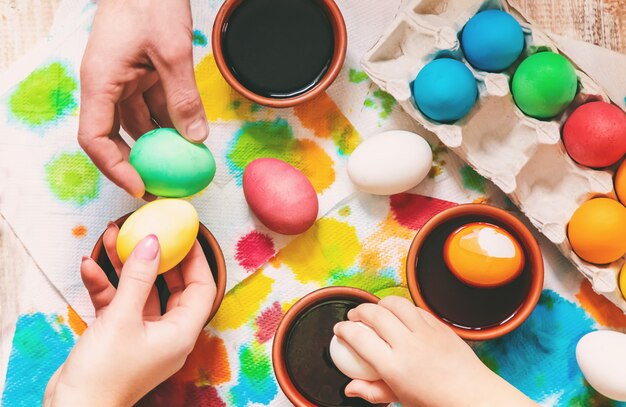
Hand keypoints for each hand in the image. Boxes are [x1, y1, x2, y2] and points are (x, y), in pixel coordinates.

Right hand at [43, 224, 215, 406]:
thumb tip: (152, 243)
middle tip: (149, 233)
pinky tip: (89, 267)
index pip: (202, 288)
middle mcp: (167, 334)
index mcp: (181, 333)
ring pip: (141, 292)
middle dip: (157, 258)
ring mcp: (143, 335)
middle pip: (172, 287)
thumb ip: (138, 277)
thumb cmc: (104, 375)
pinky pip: (120, 304)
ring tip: (111, 239)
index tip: (187, 235)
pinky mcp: (120, 337)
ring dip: (126, 267)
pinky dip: (106, 287)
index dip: (196, 260)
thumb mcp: (122, 318)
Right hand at [78, 0, 208, 197]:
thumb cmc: (150, 3)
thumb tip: (195, 139)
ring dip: (157, 146)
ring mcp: (123, 82)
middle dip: (136, 165)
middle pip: (114, 137)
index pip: (95, 138)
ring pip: (137, 125)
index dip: (114, 168)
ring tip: (182, 168)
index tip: (140, 186)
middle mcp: (107, 86)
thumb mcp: (173, 52)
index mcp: (100, 82)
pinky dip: (168, 124)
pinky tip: (188, 138)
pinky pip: (152, 108)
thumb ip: (183, 97)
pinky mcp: (140, 76)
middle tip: (162, 189)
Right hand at [333, 296, 536, 406]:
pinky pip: (414, 308)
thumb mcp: (399, 399)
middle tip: (353, 317)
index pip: (359, 338)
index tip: (339, 330)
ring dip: (379, 303)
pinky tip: (398, 315)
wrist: (471, 396)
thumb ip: (372, 392)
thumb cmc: (435, 401)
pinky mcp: (438, 326)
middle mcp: (407, 345)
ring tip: (374, 310)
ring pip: (395, 303)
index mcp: (393, 366)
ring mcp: (425, 333)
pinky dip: (402, 307)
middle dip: (358, 312)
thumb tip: (349, 388)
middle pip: (374, 315)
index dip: (344, 330)